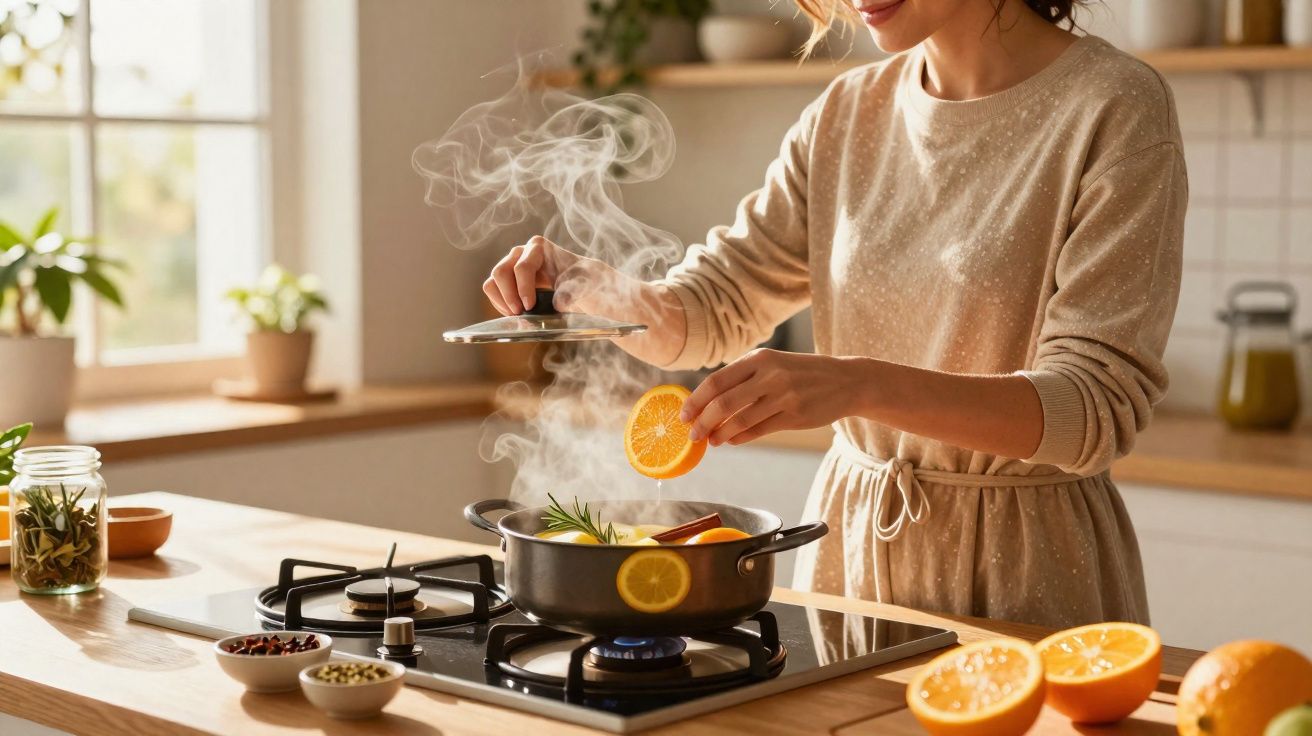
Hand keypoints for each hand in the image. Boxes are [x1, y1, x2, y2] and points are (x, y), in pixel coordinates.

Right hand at [484, 235, 613, 315]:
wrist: (584, 286)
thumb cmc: (584, 281)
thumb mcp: (584, 285)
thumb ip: (573, 291)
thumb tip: (559, 301)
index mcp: (540, 247)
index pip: (522, 267)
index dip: (523, 289)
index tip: (530, 307)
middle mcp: (522, 252)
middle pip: (501, 272)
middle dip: (509, 296)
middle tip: (521, 313)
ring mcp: (512, 265)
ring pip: (493, 282)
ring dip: (502, 301)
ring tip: (517, 315)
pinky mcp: (509, 280)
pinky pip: (493, 291)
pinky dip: (500, 304)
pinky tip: (515, 313)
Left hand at [680, 349, 867, 445]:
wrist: (846, 380)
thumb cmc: (802, 373)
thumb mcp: (773, 364)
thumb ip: (744, 379)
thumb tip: (708, 401)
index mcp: (759, 358)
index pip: (717, 381)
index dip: (696, 400)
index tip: (683, 414)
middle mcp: (769, 375)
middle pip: (723, 403)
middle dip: (702, 422)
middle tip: (692, 434)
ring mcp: (783, 396)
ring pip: (740, 420)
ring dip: (720, 434)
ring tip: (711, 441)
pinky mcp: (794, 416)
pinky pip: (758, 430)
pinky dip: (740, 438)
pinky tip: (732, 440)